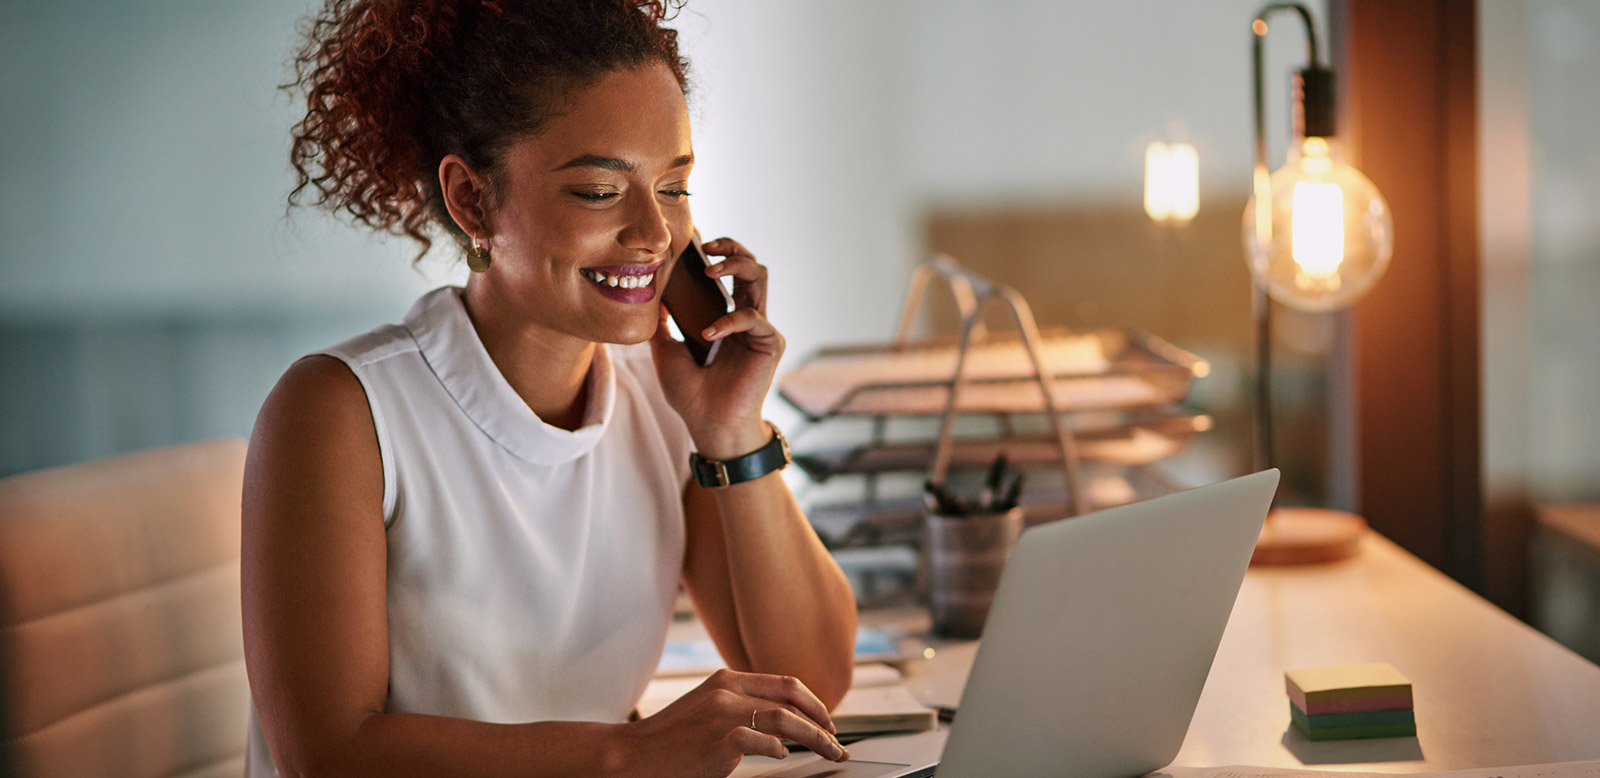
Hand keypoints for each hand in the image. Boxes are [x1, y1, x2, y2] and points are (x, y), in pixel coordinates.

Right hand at [619, 668, 849, 777]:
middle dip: (821, 717)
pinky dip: (780, 749)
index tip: (826, 719)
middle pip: (791, 697)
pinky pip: (764, 742)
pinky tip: (784, 756)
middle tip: (836, 737)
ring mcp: (724, 714)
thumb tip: (779, 729)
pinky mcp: (720, 740)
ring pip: (786, 719)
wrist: (631, 756)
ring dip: (815, 738)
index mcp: (725, 679)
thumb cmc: (668, 741)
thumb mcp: (705, 710)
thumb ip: (737, 707)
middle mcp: (727, 690)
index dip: (812, 700)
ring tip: (829, 751)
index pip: (782, 682)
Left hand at [649, 237, 784, 458]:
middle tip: (705, 245)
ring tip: (709, 270)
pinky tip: (709, 333)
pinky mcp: (770, 343)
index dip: (716, 251)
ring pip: (760, 277)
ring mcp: (760, 329)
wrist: (709, 426)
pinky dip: (729, 320)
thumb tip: (649, 293)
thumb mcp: (665, 352)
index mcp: (727, 317)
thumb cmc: (692, 395)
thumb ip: (662, 323)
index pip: (728, 272)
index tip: (693, 240)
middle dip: (730, 247)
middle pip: (750, 265)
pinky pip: (754, 317)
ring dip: (736, 265)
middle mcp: (747, 318)